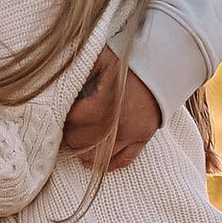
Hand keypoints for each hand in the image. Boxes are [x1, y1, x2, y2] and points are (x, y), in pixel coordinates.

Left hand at [62, 50, 161, 171]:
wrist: (165, 67)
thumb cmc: (131, 62)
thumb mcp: (103, 58)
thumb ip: (81, 69)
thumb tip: (59, 78)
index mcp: (106, 102)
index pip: (74, 120)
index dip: (61, 119)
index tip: (55, 115)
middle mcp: (119, 123)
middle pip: (84, 142)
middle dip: (69, 137)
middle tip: (61, 130)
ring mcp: (132, 133)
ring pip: (100, 156)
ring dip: (83, 153)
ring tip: (73, 145)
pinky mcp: (143, 138)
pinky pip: (123, 160)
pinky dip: (107, 165)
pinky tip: (92, 163)